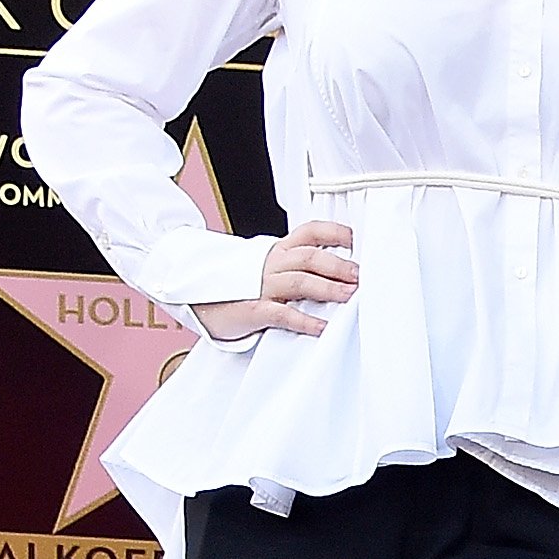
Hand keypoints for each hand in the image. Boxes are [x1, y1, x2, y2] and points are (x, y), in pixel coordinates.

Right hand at [193, 221, 356, 339]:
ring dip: (328, 288)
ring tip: (349, 296)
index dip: (334, 232)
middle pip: (309, 257)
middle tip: (360, 275)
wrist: (198, 297)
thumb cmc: (243, 285)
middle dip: (338, 265)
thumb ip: (300, 265)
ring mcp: (262, 287)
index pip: (310, 232)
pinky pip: (282, 314)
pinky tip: (322, 326)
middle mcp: (272, 264)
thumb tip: (344, 271)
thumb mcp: (271, 266)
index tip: (356, 239)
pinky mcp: (254, 310)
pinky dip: (304, 320)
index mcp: (279, 251)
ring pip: (300, 282)